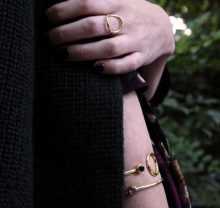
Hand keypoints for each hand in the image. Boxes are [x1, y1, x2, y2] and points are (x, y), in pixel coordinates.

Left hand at [46, 0, 174, 73]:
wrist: (161, 28)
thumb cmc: (132, 14)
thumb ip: (97, 1)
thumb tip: (68, 2)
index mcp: (118, 3)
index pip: (86, 4)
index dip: (64, 11)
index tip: (48, 19)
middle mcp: (127, 21)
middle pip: (93, 27)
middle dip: (67, 34)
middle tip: (51, 40)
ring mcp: (135, 40)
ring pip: (108, 48)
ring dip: (84, 52)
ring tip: (64, 55)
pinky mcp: (141, 57)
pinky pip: (126, 65)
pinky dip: (110, 68)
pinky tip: (95, 69)